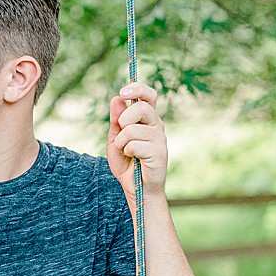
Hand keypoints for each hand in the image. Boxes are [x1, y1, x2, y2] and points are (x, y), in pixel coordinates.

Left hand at [107, 82, 166, 199]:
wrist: (134, 186)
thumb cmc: (126, 162)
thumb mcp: (116, 137)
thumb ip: (116, 119)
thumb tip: (117, 98)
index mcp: (147, 119)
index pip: (149, 95)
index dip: (138, 89)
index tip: (123, 92)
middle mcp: (157, 125)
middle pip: (141, 107)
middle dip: (124, 119)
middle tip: (122, 133)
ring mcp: (160, 139)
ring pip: (132, 129)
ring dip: (122, 142)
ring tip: (126, 151)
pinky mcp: (159, 152)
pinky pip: (134, 145)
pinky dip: (127, 152)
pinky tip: (133, 159)